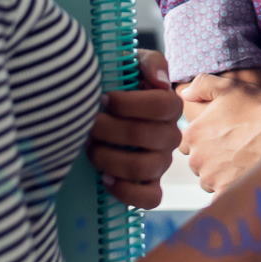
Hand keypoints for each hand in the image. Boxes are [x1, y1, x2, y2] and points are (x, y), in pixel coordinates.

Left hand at [86, 50, 182, 208]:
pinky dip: (126, 191)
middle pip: (149, 136)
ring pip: (146, 167)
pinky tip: (104, 178)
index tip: (104, 98)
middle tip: (90, 124)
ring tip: (91, 149)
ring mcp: (161, 162)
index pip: (163, 106)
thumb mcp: (132, 63)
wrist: (103, 114)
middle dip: (112, 130)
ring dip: (111, 158)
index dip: (131, 104)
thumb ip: (149, 63)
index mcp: (169, 105)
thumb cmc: (119, 86)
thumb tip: (159, 82)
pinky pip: (150, 198)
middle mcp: (170, 135)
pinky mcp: (150, 185)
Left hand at [181, 80, 260, 194]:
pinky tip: (246, 178)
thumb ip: (201, 85)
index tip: (222, 137)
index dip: (205, 141)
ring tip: (244, 163)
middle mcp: (197, 158)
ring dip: (222, 176)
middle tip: (236, 149)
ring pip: (211, 182)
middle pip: (199, 165)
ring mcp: (211, 178)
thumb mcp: (229, 88)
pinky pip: (222, 197)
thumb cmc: (259, 109)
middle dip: (212, 160)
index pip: (188, 144)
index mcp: (192, 134)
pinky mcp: (226, 193)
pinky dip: (231, 191)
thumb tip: (183, 93)